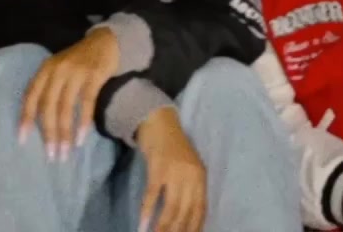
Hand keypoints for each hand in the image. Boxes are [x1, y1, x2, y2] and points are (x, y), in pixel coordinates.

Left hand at [19, 27, 119, 158]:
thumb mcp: (59, 69)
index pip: (31, 96)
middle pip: (48, 105)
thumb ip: (49, 88)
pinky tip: (82, 138)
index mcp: (45, 70)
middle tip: (51, 155)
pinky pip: (86, 102)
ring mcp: (75, 72)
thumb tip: (41, 121)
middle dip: (48, 132)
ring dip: (65, 133)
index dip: (25, 118)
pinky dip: (83, 122)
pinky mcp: (93, 75)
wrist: (106, 42)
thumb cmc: (79, 61)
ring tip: (65, 152)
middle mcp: (57, 70)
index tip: (22, 140)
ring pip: (65, 107)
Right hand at [136, 106, 205, 231]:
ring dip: (163, 226)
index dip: (194, 228)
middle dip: (177, 231)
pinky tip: (142, 223)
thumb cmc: (173, 148)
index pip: (200, 210)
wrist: (159, 122)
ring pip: (171, 206)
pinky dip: (147, 210)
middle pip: (185, 211)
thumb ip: (189, 188)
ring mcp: (175, 171)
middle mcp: (191, 175)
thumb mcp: (187, 169)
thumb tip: (185, 217)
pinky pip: (152, 194)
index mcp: (201, 177)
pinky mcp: (158, 167)